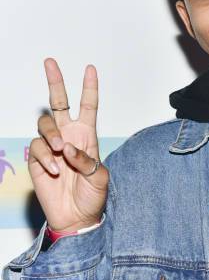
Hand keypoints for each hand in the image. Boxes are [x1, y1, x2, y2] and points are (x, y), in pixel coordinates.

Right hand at [28, 58, 108, 232]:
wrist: (76, 216)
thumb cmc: (92, 196)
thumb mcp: (100, 177)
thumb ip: (87, 160)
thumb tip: (68, 148)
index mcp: (87, 136)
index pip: (89, 107)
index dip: (89, 88)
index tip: (90, 69)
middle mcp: (68, 136)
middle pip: (58, 102)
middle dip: (55, 81)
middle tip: (50, 62)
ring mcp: (51, 146)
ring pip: (44, 124)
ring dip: (51, 134)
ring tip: (60, 151)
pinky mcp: (37, 158)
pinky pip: (36, 147)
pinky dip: (44, 157)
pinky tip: (53, 170)